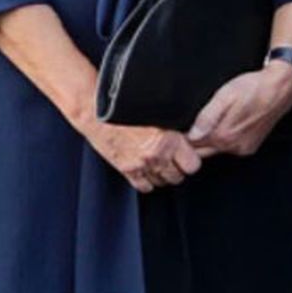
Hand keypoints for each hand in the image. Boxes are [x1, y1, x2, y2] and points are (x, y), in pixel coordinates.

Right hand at [84, 119, 201, 192]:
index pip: (193, 164)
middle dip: (178, 168)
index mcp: (169, 138)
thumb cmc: (127, 106)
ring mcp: (142, 164)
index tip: (188, 154)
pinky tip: (146, 170)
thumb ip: (174, 124)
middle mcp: (157, 154)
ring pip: (162, 182)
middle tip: (174, 159)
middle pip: (179, 176)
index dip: (191, 160)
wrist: (98, 112)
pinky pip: (144, 187)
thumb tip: (192, 132)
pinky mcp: (127, 170)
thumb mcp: (158, 110)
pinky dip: (147, 181)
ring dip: (163, 175)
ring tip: (160, 162)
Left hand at [187, 63, 291, 157]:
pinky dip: (223, 139)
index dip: (182, 137)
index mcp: (224, 135)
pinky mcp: (251, 146)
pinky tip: (225, 124)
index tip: (178, 127)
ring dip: (209, 140)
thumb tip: (191, 135)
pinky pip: (230, 147)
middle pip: (202, 151)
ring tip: (208, 121)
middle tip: (189, 124)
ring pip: (216, 149)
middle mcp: (234, 146)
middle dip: (193, 142)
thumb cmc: (254, 87)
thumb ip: (207, 117)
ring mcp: (243, 148)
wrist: (281, 87)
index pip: (193, 146)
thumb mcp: (225, 96)